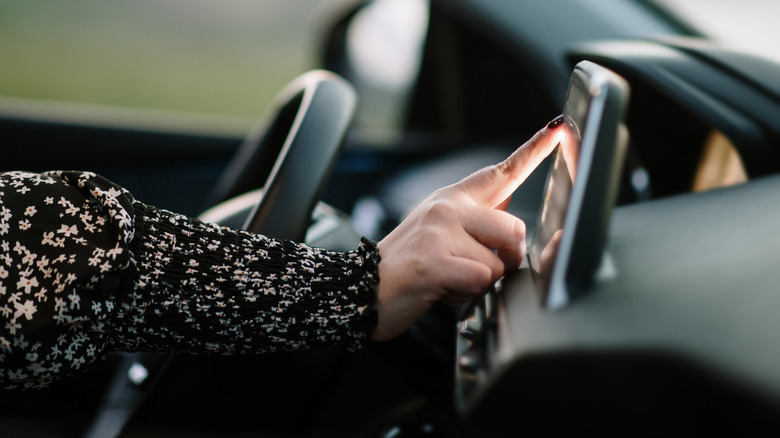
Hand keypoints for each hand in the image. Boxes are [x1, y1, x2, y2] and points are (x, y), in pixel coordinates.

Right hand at [372, 118, 565, 340]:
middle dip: (503, 260)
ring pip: (499, 263)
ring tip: (449, 279)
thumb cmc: (406, 265)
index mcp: (452, 198)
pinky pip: (480, 281)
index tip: (558, 129)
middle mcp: (448, 207)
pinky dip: (466, 295)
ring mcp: (440, 232)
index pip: (501, 172)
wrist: (362, 290)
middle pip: (515, 230)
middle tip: (470, 268)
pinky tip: (442, 290)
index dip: (534, 151)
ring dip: (480, 282)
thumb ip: (476, 218)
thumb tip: (508, 205)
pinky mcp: (435, 261)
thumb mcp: (438, 231)